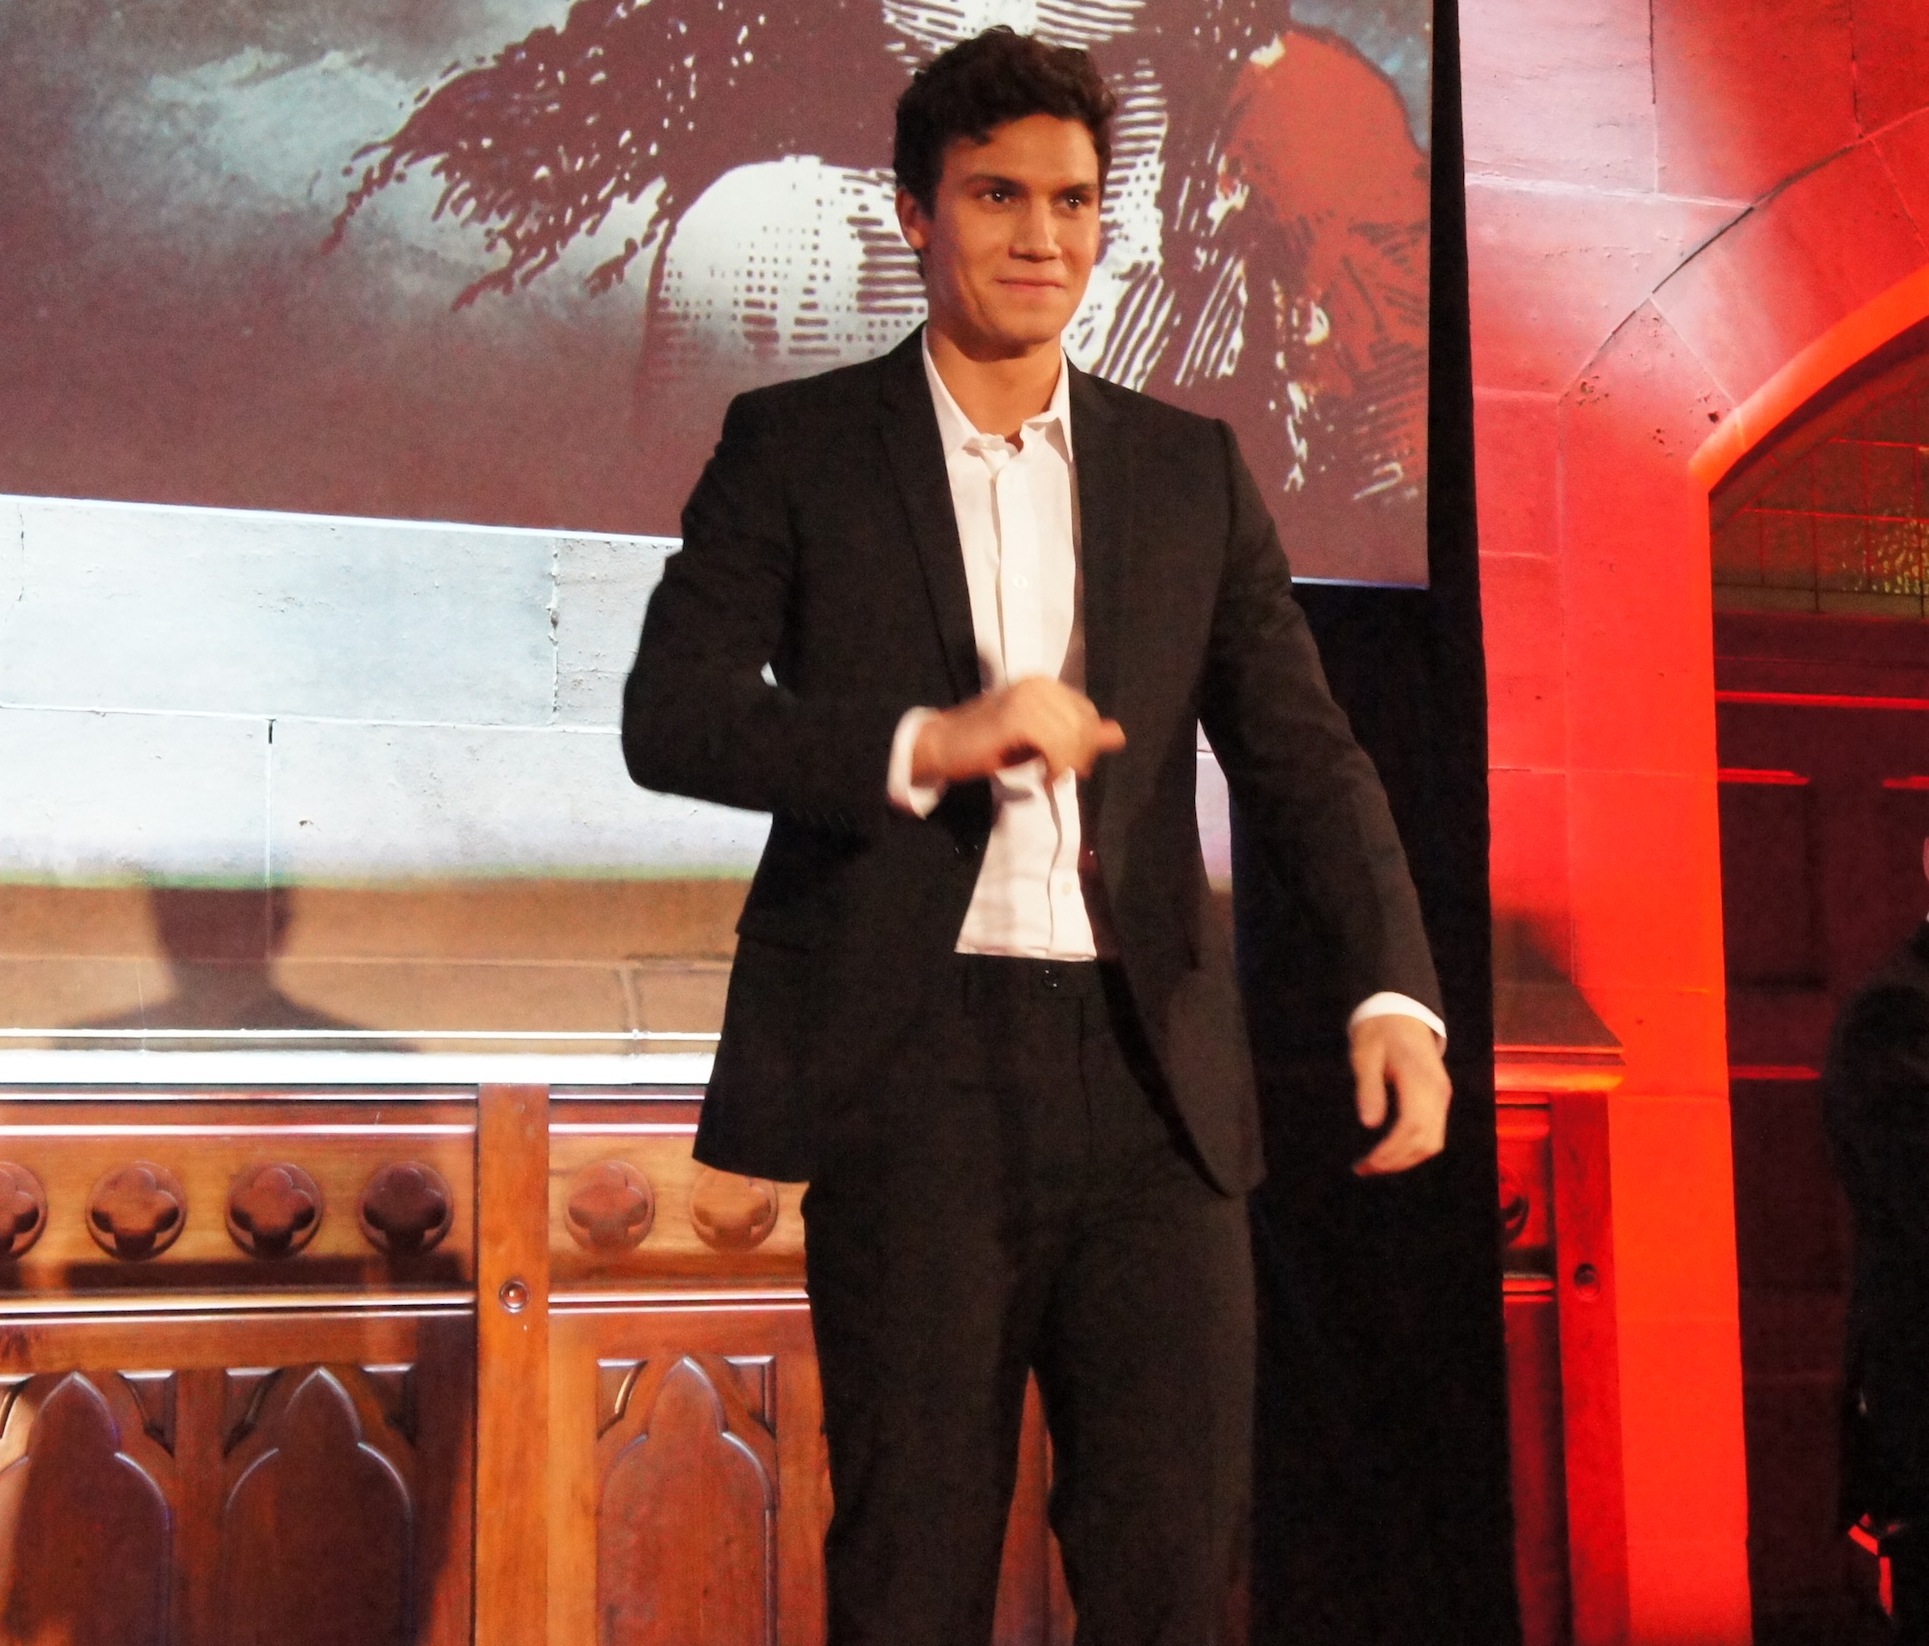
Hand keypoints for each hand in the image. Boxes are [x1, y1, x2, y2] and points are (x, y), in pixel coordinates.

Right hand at [913, 677, 1124, 784]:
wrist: (943, 745)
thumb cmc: (988, 744)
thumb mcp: (1039, 739)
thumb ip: (1078, 735)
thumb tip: (1118, 734)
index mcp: (1045, 685)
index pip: (1087, 711)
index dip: (1087, 742)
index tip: (1074, 767)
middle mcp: (1039, 685)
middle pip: (1083, 724)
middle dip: (1079, 755)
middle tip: (1061, 775)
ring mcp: (1027, 699)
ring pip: (1072, 736)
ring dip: (1066, 764)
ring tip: (1051, 777)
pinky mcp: (1016, 718)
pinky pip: (1055, 746)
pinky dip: (1055, 766)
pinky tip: (1044, 777)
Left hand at [1350, 1013, 1450, 1175]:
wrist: (1402, 1012)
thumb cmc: (1378, 1032)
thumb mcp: (1365, 1055)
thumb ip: (1368, 1088)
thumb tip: (1370, 1125)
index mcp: (1419, 1080)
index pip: (1411, 1127)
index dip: (1391, 1152)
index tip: (1366, 1163)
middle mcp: (1438, 1092)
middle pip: (1425, 1141)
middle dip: (1396, 1162)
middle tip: (1363, 1169)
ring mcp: (1443, 1096)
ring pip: (1433, 1142)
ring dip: (1406, 1160)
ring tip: (1375, 1165)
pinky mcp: (1441, 1099)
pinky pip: (1434, 1134)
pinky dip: (1415, 1149)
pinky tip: (1392, 1153)